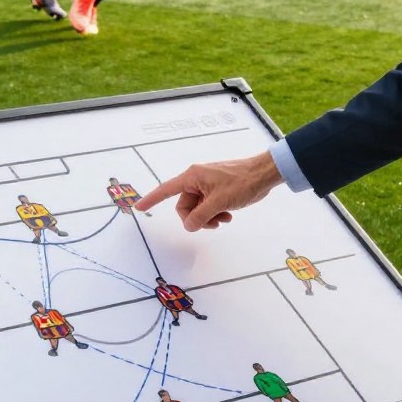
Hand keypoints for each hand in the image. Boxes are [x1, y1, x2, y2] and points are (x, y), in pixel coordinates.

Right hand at [135, 152, 282, 230]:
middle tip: (214, 223)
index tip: (138, 207)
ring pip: (198, 209)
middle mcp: (197, 180)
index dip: (152, 199)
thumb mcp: (218, 202)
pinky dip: (216, 214)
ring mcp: (208, 185)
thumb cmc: (241, 183)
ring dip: (209, 217)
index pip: (166, 190)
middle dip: (197, 218)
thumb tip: (189, 226)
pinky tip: (228, 215)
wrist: (263, 174)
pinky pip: (208, 206)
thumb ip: (200, 216)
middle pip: (185, 206)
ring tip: (224, 218)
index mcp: (192, 177)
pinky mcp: (218, 190)